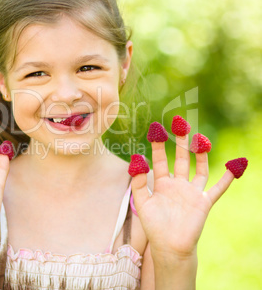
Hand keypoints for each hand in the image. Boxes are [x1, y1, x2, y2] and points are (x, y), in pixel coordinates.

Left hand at [131, 135, 235, 258]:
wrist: (169, 247)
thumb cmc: (154, 226)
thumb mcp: (142, 202)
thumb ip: (139, 182)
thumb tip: (136, 159)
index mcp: (162, 184)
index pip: (160, 160)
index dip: (158, 146)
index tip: (156, 130)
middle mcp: (178, 184)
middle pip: (180, 159)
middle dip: (180, 142)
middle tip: (179, 123)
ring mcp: (192, 192)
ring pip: (199, 168)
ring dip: (200, 154)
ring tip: (199, 138)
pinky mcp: (204, 202)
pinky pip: (218, 188)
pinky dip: (228, 178)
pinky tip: (235, 166)